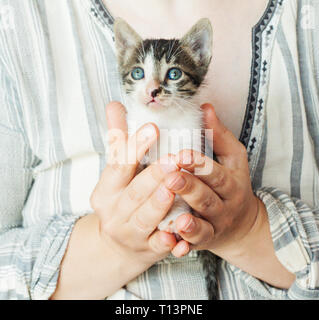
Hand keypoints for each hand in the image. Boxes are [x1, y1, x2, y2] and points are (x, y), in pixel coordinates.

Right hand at [91, 102, 182, 270]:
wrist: (119, 244)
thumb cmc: (122, 199)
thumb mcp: (117, 173)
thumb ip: (119, 140)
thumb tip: (114, 105)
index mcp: (106, 190)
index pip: (118, 166)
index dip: (134, 147)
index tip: (153, 128)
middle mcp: (114, 213)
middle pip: (134, 193)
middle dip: (153, 176)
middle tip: (173, 160)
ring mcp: (130, 234)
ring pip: (145, 219)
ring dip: (159, 204)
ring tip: (174, 188)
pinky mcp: (146, 250)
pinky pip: (158, 246)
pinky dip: (168, 241)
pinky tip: (178, 234)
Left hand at [166, 104, 258, 257]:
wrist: (241, 223)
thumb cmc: (230, 183)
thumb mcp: (232, 158)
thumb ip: (218, 135)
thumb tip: (205, 107)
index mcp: (230, 181)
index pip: (215, 171)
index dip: (199, 163)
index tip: (182, 154)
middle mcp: (224, 204)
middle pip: (207, 197)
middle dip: (189, 188)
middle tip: (170, 178)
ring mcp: (216, 225)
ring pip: (203, 224)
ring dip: (190, 221)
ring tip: (176, 217)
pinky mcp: (206, 241)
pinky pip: (196, 246)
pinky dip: (186, 246)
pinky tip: (175, 245)